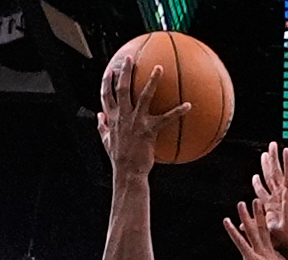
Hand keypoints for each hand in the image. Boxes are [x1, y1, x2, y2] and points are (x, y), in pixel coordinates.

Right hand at [98, 53, 178, 175]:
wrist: (128, 172)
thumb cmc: (118, 158)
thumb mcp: (106, 141)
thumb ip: (102, 127)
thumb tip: (98, 116)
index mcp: (112, 118)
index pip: (106, 96)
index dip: (107, 82)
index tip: (111, 70)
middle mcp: (123, 117)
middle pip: (122, 89)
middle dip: (126, 72)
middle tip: (130, 58)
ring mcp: (136, 122)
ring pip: (144, 96)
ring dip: (152, 81)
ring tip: (159, 68)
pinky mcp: (149, 130)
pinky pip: (166, 118)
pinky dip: (178, 111)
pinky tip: (188, 105)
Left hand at [222, 199, 287, 259]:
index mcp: (274, 256)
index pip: (268, 238)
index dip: (266, 226)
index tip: (264, 216)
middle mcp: (266, 251)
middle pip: (263, 229)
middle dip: (259, 215)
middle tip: (257, 201)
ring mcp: (259, 253)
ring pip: (252, 230)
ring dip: (246, 216)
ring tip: (241, 204)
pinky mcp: (252, 257)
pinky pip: (240, 241)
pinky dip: (232, 231)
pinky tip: (226, 221)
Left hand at [252, 142, 287, 247]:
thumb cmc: (280, 239)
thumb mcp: (262, 229)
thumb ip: (252, 224)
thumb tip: (241, 226)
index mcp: (272, 205)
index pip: (264, 190)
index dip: (258, 183)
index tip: (255, 175)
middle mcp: (279, 197)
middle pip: (271, 177)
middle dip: (267, 165)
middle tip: (265, 152)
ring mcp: (285, 193)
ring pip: (278, 171)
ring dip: (275, 158)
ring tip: (273, 146)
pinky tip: (286, 151)